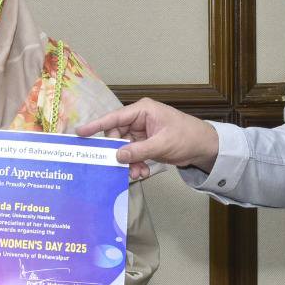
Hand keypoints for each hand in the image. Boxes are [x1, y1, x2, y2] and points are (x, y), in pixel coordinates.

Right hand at [74, 98, 219, 179]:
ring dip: (128, 162)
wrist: (204, 147)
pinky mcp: (145, 143)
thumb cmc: (186, 137)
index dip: (96, 125)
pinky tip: (141, 172)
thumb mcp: (162, 144)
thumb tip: (117, 156)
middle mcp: (139, 119)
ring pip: (123, 148)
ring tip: (136, 174)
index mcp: (142, 110)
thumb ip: (138, 150)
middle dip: (118, 153)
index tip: (80, 133)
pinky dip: (135, 164)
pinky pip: (132, 154)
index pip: (114, 118)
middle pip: (116, 136)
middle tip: (121, 167)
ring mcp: (141, 132)